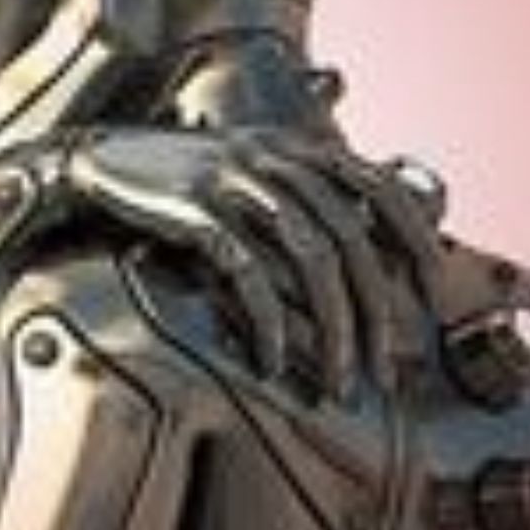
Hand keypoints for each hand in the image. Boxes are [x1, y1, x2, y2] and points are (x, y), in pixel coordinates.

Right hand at [43, 127, 443, 398]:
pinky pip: (247, 272)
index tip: (432, 287)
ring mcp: (234, 181)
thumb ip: (302, 198)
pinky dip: (269, 321)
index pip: (376, 185)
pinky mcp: (195, 212)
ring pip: (309, 257)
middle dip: (374, 310)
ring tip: (338, 382)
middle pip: (349, 237)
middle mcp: (273, 158)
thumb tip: (361, 249)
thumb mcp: (249, 175)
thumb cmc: (180, 183)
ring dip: (332, 328)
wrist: (97, 161)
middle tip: (382, 368)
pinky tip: (275, 362)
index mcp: (294, 147)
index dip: (412, 234)